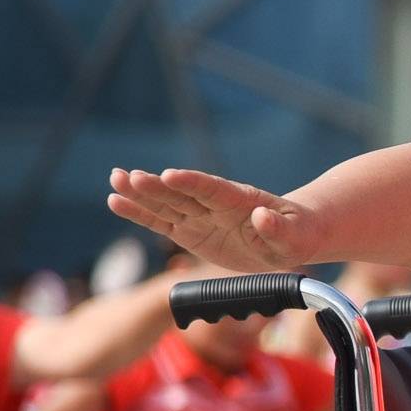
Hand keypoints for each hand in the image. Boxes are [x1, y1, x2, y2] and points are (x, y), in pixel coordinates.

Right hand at [107, 167, 322, 272]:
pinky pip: (161, 223)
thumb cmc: (295, 233)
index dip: (192, 182)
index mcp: (240, 199)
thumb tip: (262, 217)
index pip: (213, 188)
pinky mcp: (189, 231)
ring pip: (165, 204)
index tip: (169, 175)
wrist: (287, 235)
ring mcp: (199, 216)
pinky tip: (116, 202)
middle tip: (129, 176)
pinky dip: (139, 214)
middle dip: (156, 186)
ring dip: (140, 194)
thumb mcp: (295, 235)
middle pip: (181, 193)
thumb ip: (279, 228)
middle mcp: (214, 204)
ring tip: (116, 180)